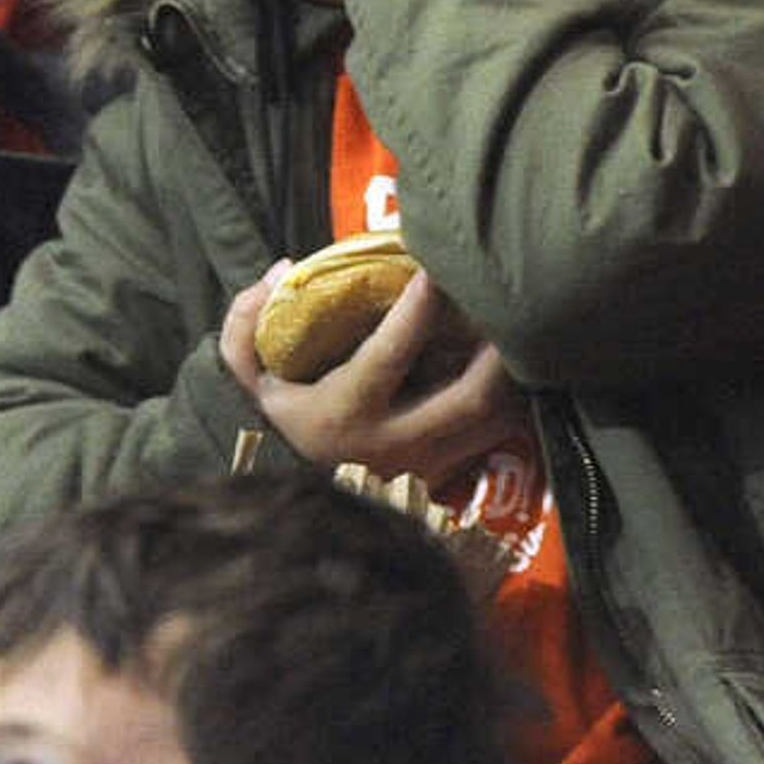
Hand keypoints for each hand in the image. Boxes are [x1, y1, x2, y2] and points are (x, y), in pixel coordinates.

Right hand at [219, 266, 526, 485]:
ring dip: (513, 373)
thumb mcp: (249, 374)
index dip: (415, 312)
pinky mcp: (448, 473)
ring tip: (516, 327)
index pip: (388, 356)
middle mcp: (394, 442)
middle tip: (504, 300)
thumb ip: (248, 322)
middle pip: (468, 396)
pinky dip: (512, 397)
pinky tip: (513, 362)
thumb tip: (282, 270)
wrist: (297, 493)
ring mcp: (427, 463)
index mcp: (344, 413)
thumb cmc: (281, 417)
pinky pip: (498, 434)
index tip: (433, 270)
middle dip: (496, 349)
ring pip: (494, 418)